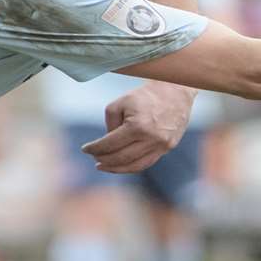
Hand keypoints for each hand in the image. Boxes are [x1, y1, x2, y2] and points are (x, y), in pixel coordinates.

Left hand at [82, 82, 196, 172]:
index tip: (85, 149)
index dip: (95, 149)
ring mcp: (162, 145)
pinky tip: (121, 165)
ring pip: (135, 165)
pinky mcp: (168, 147)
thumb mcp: (120, 103)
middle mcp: (151, 138)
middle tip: (94, 159)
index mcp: (137, 126)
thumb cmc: (144, 96)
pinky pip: (147, 163)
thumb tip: (107, 144)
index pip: (110, 144)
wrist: (175, 91)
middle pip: (121, 158)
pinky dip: (132, 166)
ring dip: (116, 168)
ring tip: (104, 166)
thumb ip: (110, 124)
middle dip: (104, 160)